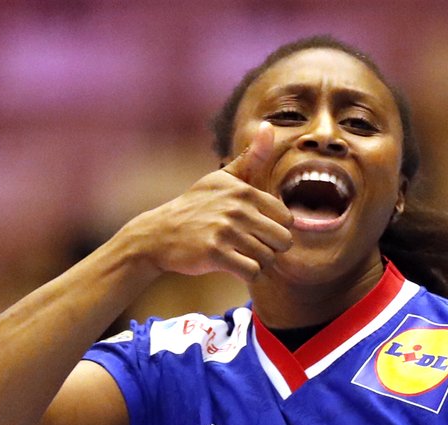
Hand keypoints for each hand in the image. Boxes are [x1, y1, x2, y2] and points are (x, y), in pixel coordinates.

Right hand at [126, 123, 292, 280]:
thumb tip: (269, 127)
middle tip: (249, 246)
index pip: (287, 220)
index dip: (276, 230)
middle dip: (270, 249)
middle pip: (283, 242)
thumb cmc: (197, 206)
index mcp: (244, 191)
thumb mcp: (223, 179)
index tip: (257, 230)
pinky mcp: (215, 253)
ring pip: (268, 259)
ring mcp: (226, 231)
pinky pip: (252, 272)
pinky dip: (246, 274)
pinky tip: (233, 266)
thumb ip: (252, 158)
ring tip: (238, 254)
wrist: (160, 233)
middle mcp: (237, 208)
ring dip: (256, 262)